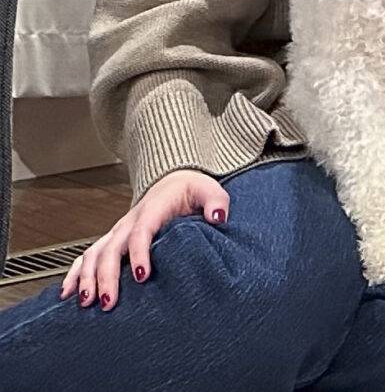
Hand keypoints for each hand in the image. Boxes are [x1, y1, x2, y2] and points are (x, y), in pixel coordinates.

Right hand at [61, 170, 228, 311]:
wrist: (173, 180)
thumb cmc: (190, 189)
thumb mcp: (209, 190)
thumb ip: (216, 202)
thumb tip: (218, 217)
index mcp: (151, 211)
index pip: (140, 233)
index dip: (138, 255)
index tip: (141, 276)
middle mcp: (129, 223)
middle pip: (110, 249)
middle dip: (106, 276)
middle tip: (108, 302)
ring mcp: (117, 232)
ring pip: (94, 254)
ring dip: (86, 278)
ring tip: (86, 303)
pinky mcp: (112, 240)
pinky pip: (87, 256)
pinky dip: (75, 274)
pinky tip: (68, 294)